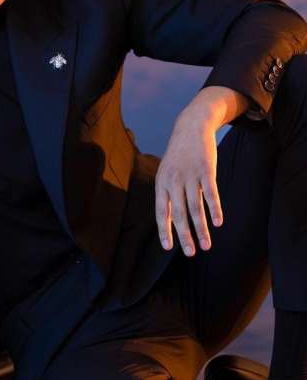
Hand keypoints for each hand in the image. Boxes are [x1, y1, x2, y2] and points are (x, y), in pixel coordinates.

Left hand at [155, 110, 223, 255]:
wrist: (191, 127)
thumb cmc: (178, 155)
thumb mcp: (165, 171)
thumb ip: (167, 193)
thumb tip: (169, 218)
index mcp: (161, 183)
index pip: (161, 211)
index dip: (164, 230)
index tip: (169, 247)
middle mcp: (174, 181)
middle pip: (179, 213)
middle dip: (185, 235)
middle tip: (191, 253)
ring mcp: (190, 175)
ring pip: (196, 207)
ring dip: (202, 228)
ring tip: (207, 245)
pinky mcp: (206, 170)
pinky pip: (211, 194)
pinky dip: (215, 209)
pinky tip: (218, 223)